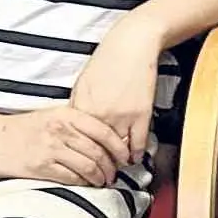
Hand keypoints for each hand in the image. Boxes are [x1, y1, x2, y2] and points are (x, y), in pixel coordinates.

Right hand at [0, 104, 133, 187]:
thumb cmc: (22, 128)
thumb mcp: (51, 116)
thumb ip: (75, 124)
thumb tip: (103, 140)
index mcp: (66, 115)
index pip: (104, 131)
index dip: (119, 148)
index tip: (125, 157)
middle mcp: (61, 130)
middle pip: (99, 152)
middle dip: (112, 167)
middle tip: (115, 175)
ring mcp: (50, 149)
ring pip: (88, 167)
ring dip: (100, 178)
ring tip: (103, 182)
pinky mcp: (40, 166)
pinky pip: (71, 177)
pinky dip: (83, 183)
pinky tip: (86, 185)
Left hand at [67, 16, 162, 162]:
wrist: (133, 43)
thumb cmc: (107, 58)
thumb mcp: (83, 82)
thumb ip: (79, 106)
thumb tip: (76, 126)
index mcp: (82, 106)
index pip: (77, 141)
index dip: (78, 155)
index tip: (79, 164)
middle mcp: (100, 114)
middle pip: (95, 149)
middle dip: (97, 164)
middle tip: (98, 174)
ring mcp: (121, 115)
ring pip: (117, 150)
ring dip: (116, 162)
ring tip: (115, 169)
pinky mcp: (141, 113)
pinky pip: (138, 142)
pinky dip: (136, 153)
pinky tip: (134, 158)